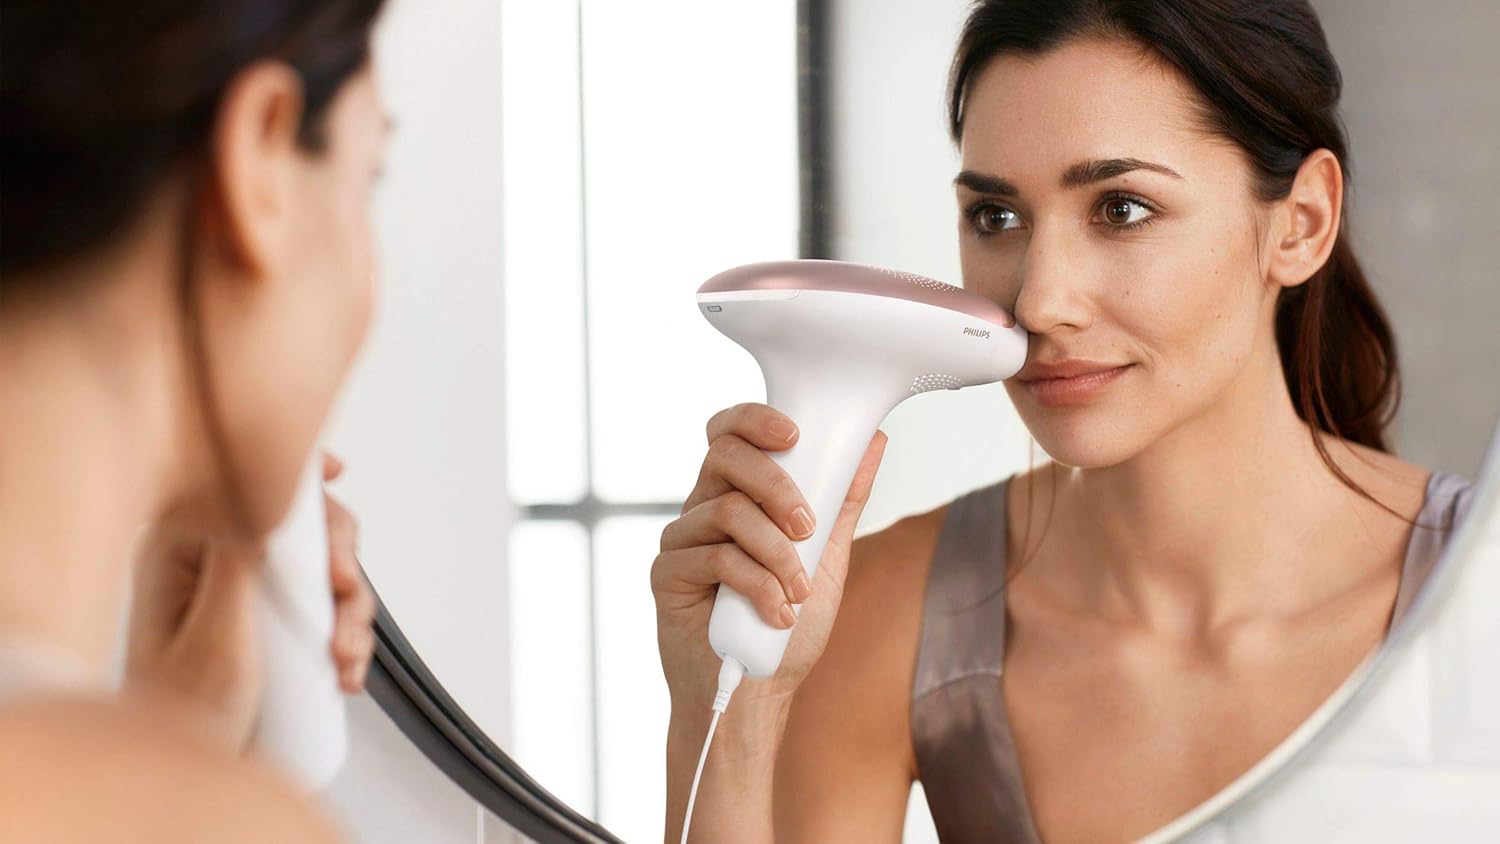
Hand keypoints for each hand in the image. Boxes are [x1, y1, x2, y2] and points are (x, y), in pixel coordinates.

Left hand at [125, 452, 376, 751]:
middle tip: (346, 593)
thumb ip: (237, 567)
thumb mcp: (213, 640)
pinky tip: (344, 670)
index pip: (242, 485)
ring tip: (343, 657)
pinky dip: (348, 637)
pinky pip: (327, 609)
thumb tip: (265, 505)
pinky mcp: (272, 621)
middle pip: (302, 526)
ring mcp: (247, 592)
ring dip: (349, 611)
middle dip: (338, 562)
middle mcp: (214, 562)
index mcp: (180, 551)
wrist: (180, 771)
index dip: (294, 471)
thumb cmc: (179, 713)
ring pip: (323, 571)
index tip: (335, 474)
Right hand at [651, 404, 886, 708]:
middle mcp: (704, 507)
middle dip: (777, 487)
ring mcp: (682, 539)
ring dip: (776, 552)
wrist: (758, 691)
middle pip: (726, 457)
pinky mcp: (667, 574)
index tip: (793, 434)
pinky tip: (777, 614)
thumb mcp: (827, 557)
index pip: (731, 433)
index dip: (755, 420)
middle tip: (808, 528)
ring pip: (727, 511)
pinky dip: (757, 586)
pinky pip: (714, 559)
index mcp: (736, 493)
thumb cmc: (787, 624)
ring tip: (798, 592)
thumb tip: (873, 442)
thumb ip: (842, 501)